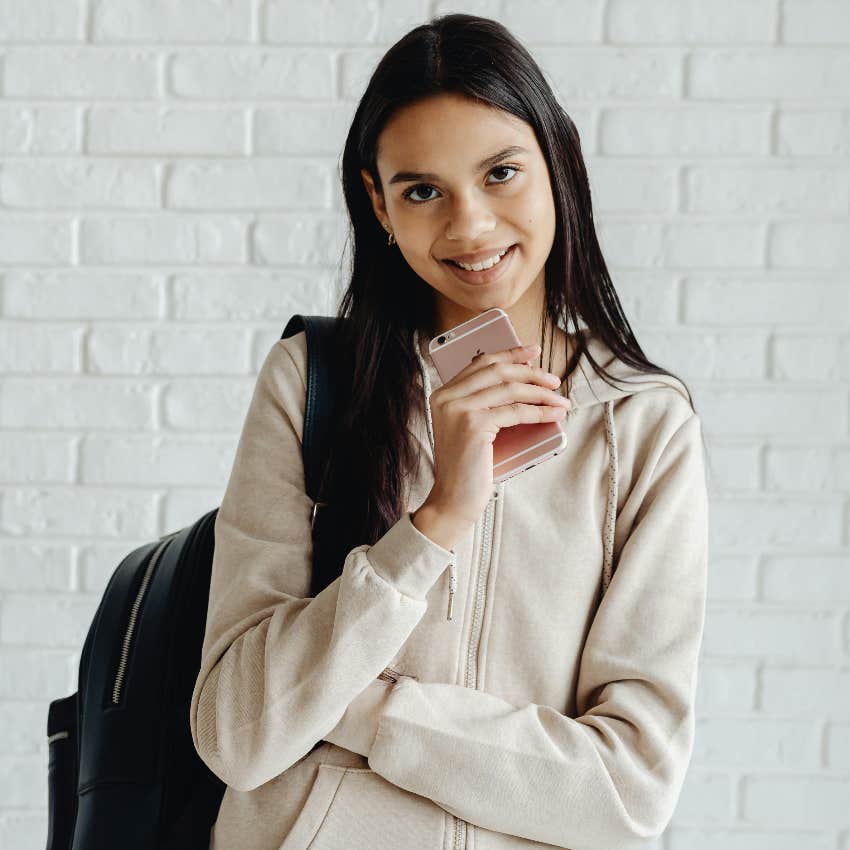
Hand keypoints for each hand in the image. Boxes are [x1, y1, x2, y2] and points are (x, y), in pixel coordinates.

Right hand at [423, 342, 570, 527]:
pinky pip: (515, 411)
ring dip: (541, 393)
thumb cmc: (466, 467)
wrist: (453, 499)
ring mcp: (458, 410)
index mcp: (443, 394)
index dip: (510, 354)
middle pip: (497, 371)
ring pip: (510, 390)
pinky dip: (539, 412)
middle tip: (553, 379)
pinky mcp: (473, 425)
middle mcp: (447, 398)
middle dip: (531, 372)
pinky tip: (553, 415)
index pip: (481, 363)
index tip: (533, 352)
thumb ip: (483, 404)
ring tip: (560, 400)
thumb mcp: (470, 428)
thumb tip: (522, 383)